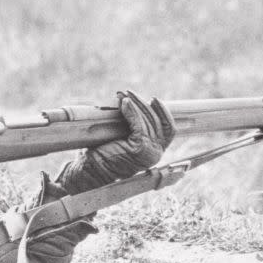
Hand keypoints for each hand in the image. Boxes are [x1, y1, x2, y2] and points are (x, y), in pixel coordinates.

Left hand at [56, 90, 174, 193]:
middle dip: (144, 104)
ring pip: (148, 121)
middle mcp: (156, 153)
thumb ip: (134, 127)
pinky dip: (132, 111)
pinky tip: (124, 103)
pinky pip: (139, 125)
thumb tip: (132, 102)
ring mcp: (150, 152)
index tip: (154, 99)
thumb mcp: (124, 138)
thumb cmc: (103, 154)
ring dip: (136, 104)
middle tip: (129, 92)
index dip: (164, 112)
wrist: (92, 170)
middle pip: (158, 122)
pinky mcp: (140, 148)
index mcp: (155, 151)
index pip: (169, 129)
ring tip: (124, 94)